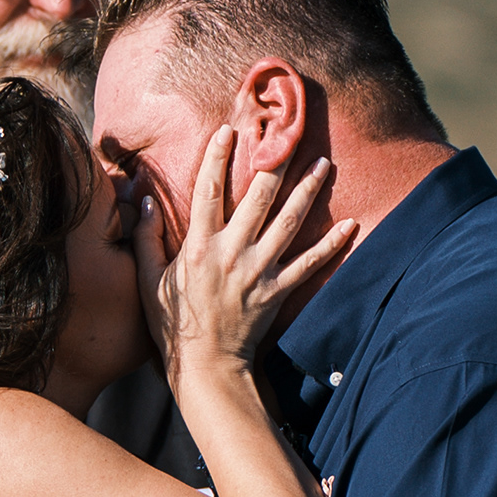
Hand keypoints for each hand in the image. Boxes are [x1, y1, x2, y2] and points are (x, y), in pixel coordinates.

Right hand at [138, 127, 355, 373]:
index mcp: (198, 247)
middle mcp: (231, 253)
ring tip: (324, 164)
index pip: (208, 192)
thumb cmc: (171, 324)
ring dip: (308, 191)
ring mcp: (258, 272)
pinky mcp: (277, 291)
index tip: (228, 130)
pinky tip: (350, 224)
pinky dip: (331, 245)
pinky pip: (309, 264)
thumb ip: (146, 239)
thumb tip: (146, 201)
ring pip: (289, 223)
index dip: (217, 158)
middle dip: (274, 161)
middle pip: (258, 198)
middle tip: (290, 132)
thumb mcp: (147, 281)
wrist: (205, 366)